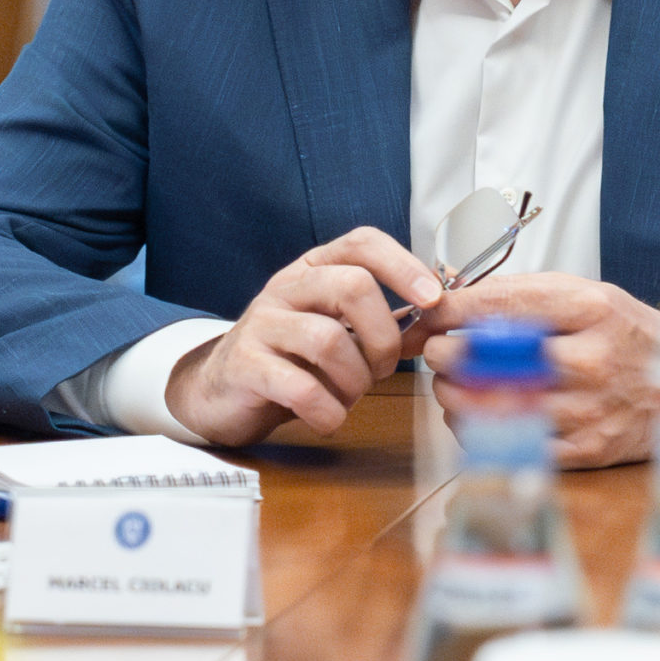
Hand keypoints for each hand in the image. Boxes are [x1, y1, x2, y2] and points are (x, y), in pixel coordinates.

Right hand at [164, 227, 442, 444]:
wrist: (220, 390)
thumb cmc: (289, 359)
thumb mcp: (336, 331)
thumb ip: (382, 324)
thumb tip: (439, 321)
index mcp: (313, 270)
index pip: (361, 243)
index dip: (403, 264)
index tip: (433, 299)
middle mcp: (285, 288)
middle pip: (352, 286)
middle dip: (383, 336)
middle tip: (381, 368)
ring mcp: (261, 324)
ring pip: (329, 340)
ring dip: (355, 380)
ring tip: (349, 396)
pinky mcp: (245, 366)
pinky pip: (301, 388)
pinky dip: (328, 411)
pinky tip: (327, 417)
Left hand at [421, 273, 659, 467]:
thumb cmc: (621, 334)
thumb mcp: (584, 295)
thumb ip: (522, 295)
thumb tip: (452, 302)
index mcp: (590, 310)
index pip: (502, 305)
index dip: (452, 311)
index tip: (431, 314)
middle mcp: (591, 359)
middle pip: (492, 360)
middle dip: (447, 356)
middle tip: (438, 353)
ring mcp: (589, 409)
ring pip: (494, 407)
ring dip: (456, 397)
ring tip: (452, 384)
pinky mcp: (586, 449)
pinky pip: (513, 444)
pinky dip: (482, 430)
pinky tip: (478, 415)